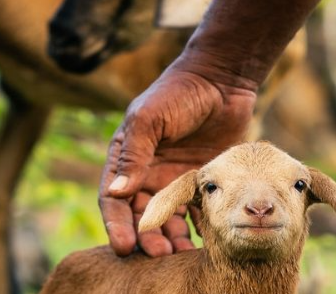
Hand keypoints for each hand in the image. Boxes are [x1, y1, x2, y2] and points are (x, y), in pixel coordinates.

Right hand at [100, 61, 255, 256]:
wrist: (221, 79)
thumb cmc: (178, 93)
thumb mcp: (149, 118)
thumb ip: (133, 154)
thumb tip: (116, 192)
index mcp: (126, 158)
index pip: (114, 199)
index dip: (116, 225)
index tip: (125, 247)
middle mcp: (147, 172)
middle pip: (141, 216)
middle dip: (147, 238)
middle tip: (160, 256)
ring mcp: (175, 178)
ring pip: (168, 219)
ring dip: (172, 239)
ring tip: (184, 255)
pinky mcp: (201, 181)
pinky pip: (197, 211)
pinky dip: (198, 228)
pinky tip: (207, 241)